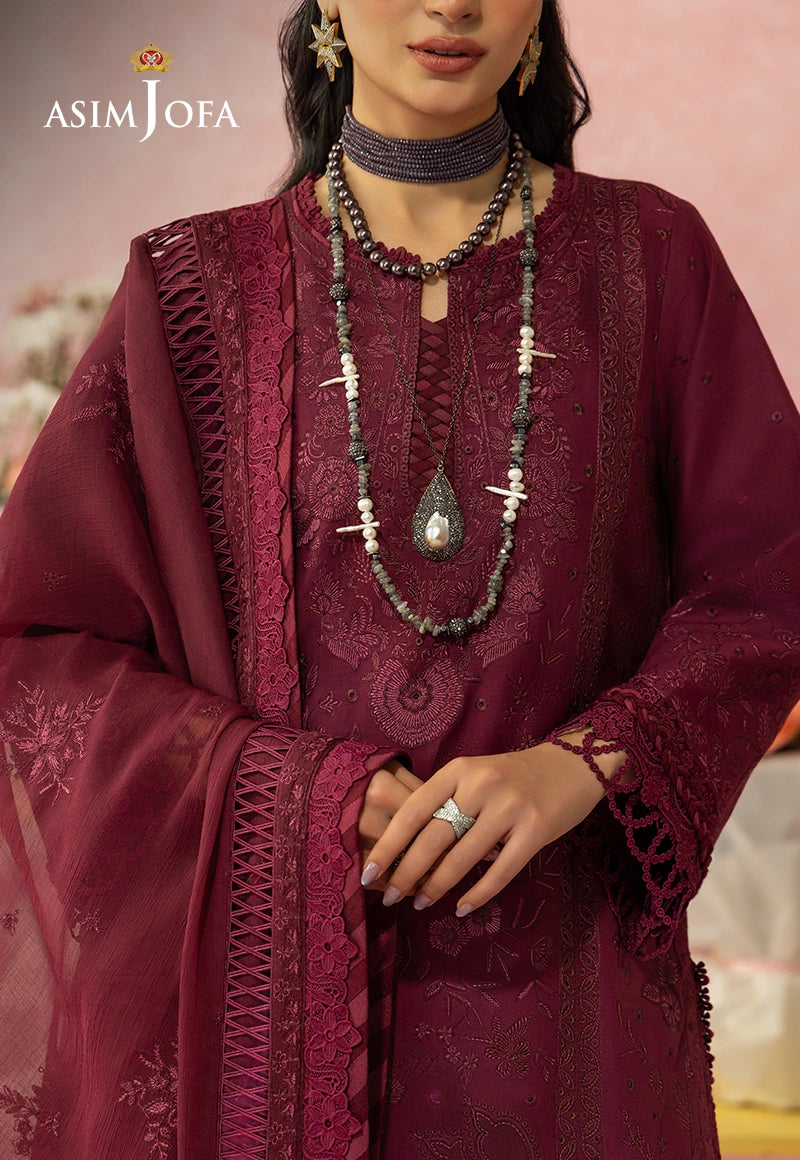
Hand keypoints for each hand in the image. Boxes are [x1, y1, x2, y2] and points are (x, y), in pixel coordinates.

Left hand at [361, 740, 613, 915]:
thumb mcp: (473, 775)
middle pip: (434, 837)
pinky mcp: (536, 830)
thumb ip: (443, 801)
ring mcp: (511, 807)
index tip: (368, 872)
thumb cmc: (512, 777)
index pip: (413, 810)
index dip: (388, 844)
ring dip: (437, 887)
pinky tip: (461, 907)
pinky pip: (500, 871)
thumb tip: (400, 847)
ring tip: (419, 904)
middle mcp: (482, 785)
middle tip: (390, 898)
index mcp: (459, 770)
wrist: (572, 765)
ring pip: (463, 858)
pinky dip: (478, 893)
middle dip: (407, 873)